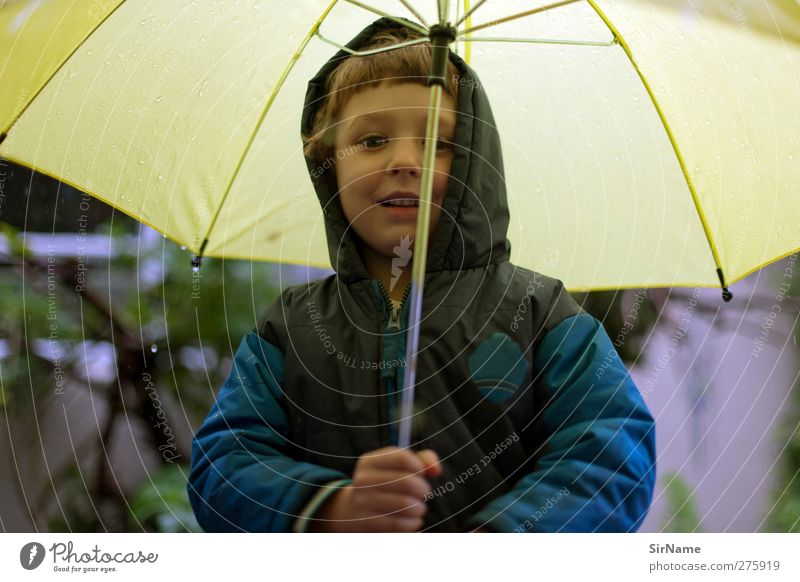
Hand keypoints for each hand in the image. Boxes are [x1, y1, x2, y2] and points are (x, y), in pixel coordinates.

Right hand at [310, 447, 441, 531]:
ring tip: (418, 508)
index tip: (421, 474)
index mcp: (369, 461)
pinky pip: (399, 524)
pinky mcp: (366, 524)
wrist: (352, 512)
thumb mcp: (397, 468)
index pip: (403, 458)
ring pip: (406, 505)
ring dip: (420, 508)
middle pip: (408, 482)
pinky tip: (413, 520)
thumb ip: (421, 461)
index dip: (420, 467)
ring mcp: (362, 502)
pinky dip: (413, 523)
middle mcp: (362, 480)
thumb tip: (436, 469)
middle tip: (423, 494)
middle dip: (423, 490)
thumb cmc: (384, 486)